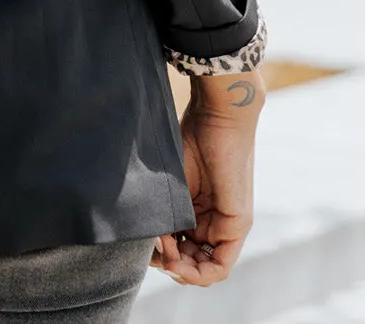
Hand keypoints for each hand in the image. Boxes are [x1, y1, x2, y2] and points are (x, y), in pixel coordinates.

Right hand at [149, 69, 265, 286]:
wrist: (218, 114)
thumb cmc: (191, 135)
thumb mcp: (170, 182)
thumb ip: (163, 211)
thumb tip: (148, 241)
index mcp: (198, 210)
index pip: (182, 249)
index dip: (164, 255)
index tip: (147, 246)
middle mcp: (214, 222)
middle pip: (193, 263)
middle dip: (171, 266)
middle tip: (154, 253)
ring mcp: (228, 225)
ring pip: (206, 269)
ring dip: (183, 271)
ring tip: (165, 255)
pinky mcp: (238, 224)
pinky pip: (221, 265)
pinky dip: (200, 272)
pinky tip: (179, 262)